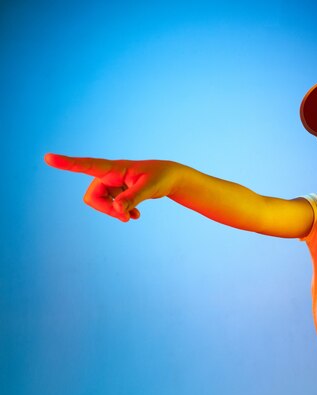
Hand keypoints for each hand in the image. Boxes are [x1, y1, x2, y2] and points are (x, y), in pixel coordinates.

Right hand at [44, 153, 178, 221]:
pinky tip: (135, 216)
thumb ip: (132, 198)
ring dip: (114, 213)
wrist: (170, 178)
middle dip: (105, 210)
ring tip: (133, 217)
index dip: (68, 163)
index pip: (88, 165)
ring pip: (101, 203)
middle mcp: (109, 175)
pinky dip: (120, 212)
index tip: (48, 158)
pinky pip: (110, 206)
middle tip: (125, 217)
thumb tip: (116, 209)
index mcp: (115, 168)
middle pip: (92, 196)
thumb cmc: (161, 177)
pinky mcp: (117, 191)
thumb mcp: (149, 188)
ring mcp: (112, 184)